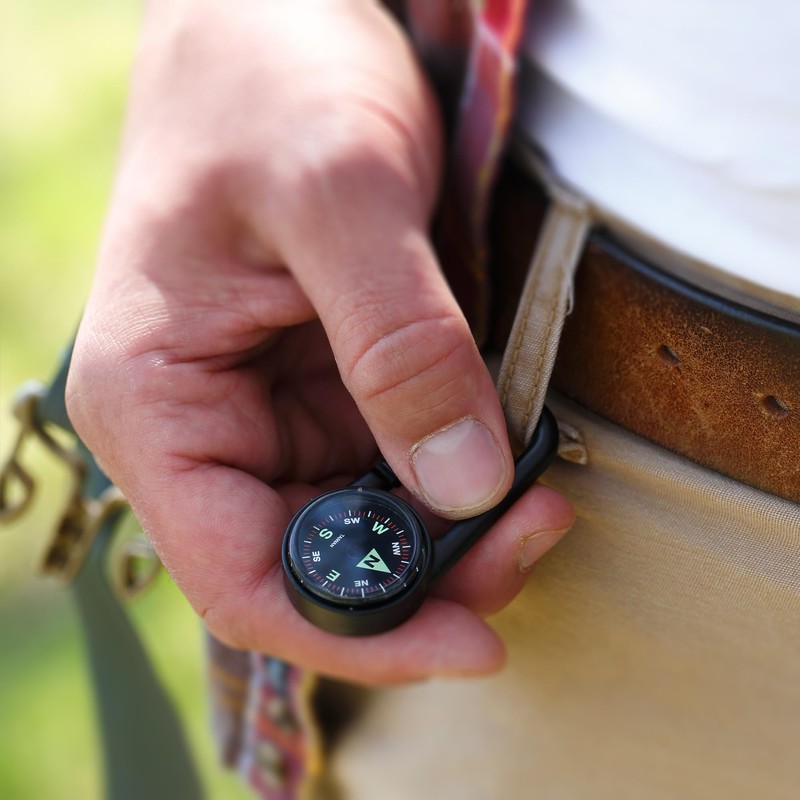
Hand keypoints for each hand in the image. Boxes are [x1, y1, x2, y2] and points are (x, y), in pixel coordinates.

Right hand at [66, 0, 572, 682]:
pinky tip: (505, 458)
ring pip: (361, 526)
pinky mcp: (325, 385)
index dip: (356, 632)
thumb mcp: (338, 194)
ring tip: (535, 500)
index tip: (468, 643)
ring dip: (450, 536)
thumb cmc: (267, 79)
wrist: (273, 18)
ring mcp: (269, 412)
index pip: (242, 578)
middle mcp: (207, 427)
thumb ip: (400, 344)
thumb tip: (463, 484)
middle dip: (426, 581)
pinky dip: (450, 482)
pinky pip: (390, 467)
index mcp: (157, 404)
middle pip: (315, 564)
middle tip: (530, 538)